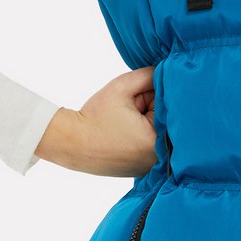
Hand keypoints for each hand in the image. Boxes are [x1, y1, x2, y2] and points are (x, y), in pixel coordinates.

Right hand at [34, 65, 158, 176]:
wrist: (71, 143)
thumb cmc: (95, 116)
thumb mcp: (122, 86)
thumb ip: (148, 75)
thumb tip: (166, 71)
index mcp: (156, 140)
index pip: (168, 105)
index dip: (150, 95)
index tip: (133, 98)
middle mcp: (158, 158)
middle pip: (166, 120)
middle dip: (150, 108)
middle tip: (126, 111)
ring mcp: (150, 166)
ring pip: (158, 132)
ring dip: (146, 122)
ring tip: (123, 124)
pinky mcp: (142, 169)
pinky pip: (150, 145)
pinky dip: (141, 136)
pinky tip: (123, 134)